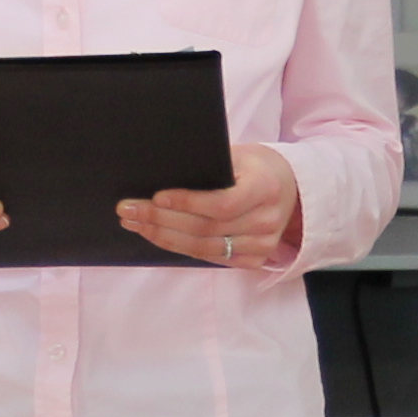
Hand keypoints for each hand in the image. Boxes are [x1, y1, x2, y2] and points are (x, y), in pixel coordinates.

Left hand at [120, 143, 300, 269]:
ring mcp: (262, 245)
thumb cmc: (255, 167)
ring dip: (163, 236)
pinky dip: (179, 247)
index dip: (187, 203)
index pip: (222, 204)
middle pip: (206, 228)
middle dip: (161, 219)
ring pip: (203, 247)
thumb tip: (161, 173)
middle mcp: (267, 221)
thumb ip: (209, 166)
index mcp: (265, 188)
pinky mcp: (253, 260)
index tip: (156, 197)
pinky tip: (156, 235)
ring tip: (135, 223)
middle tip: (128, 209)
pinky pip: (209, 257)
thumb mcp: (239, 155)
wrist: (289, 188)